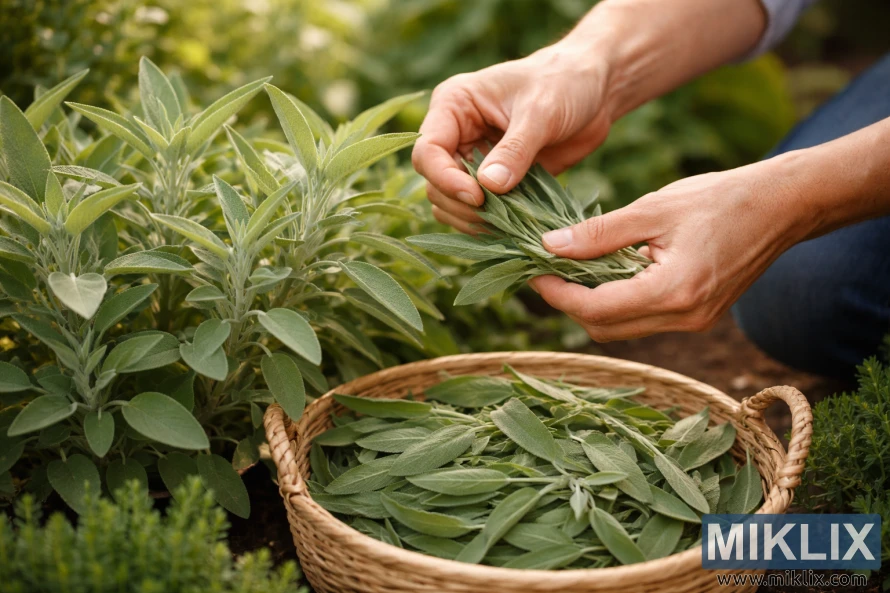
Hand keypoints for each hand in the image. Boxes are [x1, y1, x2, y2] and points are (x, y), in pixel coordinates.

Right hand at [411, 42, 613, 233]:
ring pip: (452, 204)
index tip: (478, 197)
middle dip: (462, 205)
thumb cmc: (564, 83)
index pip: (427, 151)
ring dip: (475, 219)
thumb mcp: (541, 111)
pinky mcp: (494, 182)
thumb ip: (515, 150)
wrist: (594, 89)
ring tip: (509, 222)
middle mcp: (455, 135)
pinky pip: (480, 212)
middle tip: (498, 215)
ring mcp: (473, 161)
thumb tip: (488, 188)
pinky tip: (516, 227)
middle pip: (435, 184)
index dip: (445, 179)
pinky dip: (493, 224)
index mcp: (453, 106)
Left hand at [528, 158, 811, 341]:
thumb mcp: (652, 208)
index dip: (557, 295)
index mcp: (673, 292)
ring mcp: (693, 322)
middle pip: (604, 328)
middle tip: (548, 270)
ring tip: (573, 268)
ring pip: (622, 328)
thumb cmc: (720, 199)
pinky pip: (643, 319)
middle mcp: (684, 318)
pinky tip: (608, 271)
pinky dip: (619, 301)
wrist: (781, 206)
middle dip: (570, 303)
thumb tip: (550, 246)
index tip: (533, 273)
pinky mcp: (697, 317)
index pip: (596, 309)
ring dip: (592, 304)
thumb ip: (599, 233)